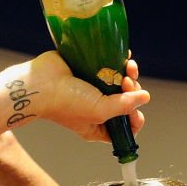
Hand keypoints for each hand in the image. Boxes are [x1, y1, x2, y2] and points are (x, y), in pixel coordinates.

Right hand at [25, 51, 148, 142]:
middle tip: (126, 83)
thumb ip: (124, 106)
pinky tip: (125, 58)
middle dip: (132, 91)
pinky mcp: (90, 70)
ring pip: (121, 82)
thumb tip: (145, 97)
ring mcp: (93, 88)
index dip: (135, 118)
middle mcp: (97, 108)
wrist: (41, 83)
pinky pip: (111, 66)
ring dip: (130, 74)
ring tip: (128, 67)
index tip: (134, 110)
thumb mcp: (100, 111)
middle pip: (126, 101)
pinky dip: (120, 62)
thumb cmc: (65, 103)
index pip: (125, 127)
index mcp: (98, 126)